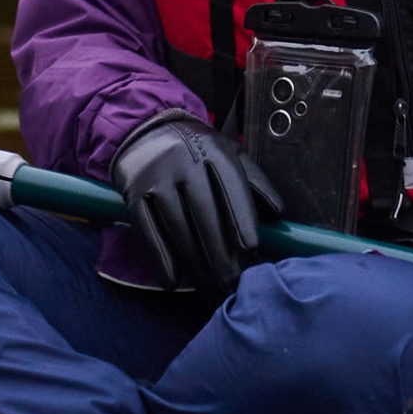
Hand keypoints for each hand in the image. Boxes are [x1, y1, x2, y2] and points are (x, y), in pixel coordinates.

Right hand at [111, 119, 270, 294]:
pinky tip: (172, 281)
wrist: (146, 128)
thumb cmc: (196, 149)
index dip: (242, 218)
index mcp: (213, 150)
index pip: (231, 186)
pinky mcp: (133, 192)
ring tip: (209, 286)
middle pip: (204, 212)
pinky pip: (148, 230)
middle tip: (231, 281)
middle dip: (219, 251)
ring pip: (177, 225)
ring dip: (194, 261)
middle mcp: (183, 161)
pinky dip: (160, 259)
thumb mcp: (228, 153)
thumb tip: (278, 213)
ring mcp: (156, 176)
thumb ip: (255, 181)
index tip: (251, 248)